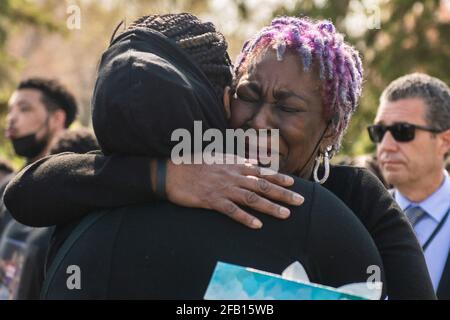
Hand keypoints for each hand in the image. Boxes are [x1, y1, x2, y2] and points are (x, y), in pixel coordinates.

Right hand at [164, 154, 303, 228]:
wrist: (171, 172)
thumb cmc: (194, 164)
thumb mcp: (218, 157)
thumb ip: (237, 161)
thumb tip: (255, 162)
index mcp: (234, 164)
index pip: (261, 171)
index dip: (279, 177)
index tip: (294, 183)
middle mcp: (232, 176)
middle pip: (262, 186)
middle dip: (283, 193)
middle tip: (300, 201)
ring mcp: (222, 188)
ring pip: (251, 198)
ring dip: (270, 207)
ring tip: (286, 215)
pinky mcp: (211, 201)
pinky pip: (231, 211)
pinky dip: (245, 218)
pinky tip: (257, 225)